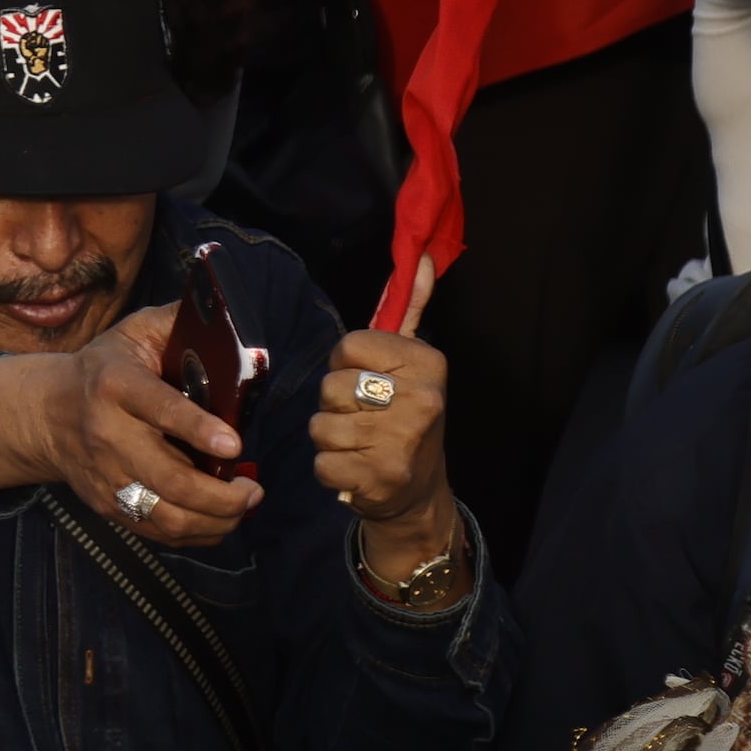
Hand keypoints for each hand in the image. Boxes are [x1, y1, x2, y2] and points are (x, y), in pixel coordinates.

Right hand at [0, 302, 260, 548]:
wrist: (45, 413)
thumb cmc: (103, 369)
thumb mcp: (133, 333)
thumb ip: (176, 323)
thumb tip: (226, 320)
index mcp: (116, 384)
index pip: (159, 409)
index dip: (198, 429)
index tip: (235, 445)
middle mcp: (108, 434)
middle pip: (169, 478)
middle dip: (222, 495)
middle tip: (253, 489)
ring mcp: (106, 476)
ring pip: (167, 515)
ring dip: (216, 520)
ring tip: (243, 505)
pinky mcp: (108, 505)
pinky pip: (159, 532)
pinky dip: (197, 533)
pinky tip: (218, 519)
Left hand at [315, 325, 457, 559]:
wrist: (419, 494)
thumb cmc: (403, 418)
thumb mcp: (411, 363)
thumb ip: (409, 309)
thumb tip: (423, 257)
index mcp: (428, 363)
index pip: (347, 346)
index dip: (345, 365)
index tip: (369, 382)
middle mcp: (423, 400)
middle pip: (331, 387)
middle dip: (335, 405)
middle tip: (365, 419)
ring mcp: (403, 442)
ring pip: (321, 426)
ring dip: (331, 439)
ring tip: (360, 445)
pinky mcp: (381, 478)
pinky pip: (321, 463)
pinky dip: (330, 470)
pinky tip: (357, 470)